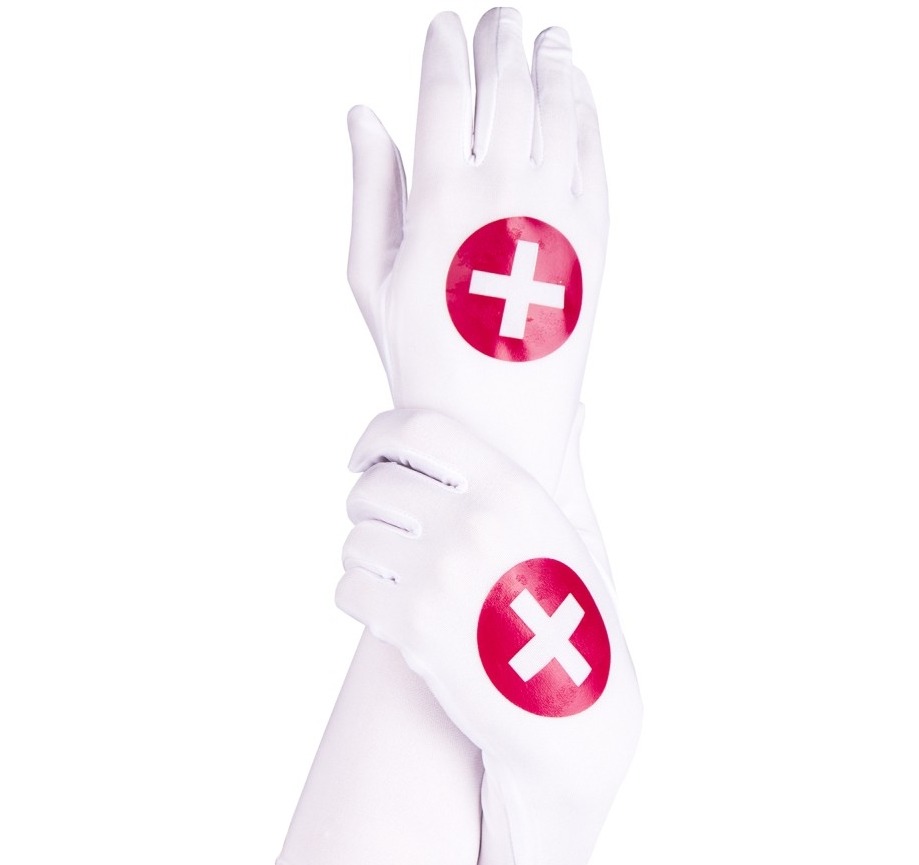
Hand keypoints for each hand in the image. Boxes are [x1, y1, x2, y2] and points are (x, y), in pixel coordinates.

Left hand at [337, 409, 641, 864]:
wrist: (575, 712)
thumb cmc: (579, 617)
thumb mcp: (575, 532)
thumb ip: (561, 467)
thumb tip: (575, 409)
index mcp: (512, 490)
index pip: (418, 431)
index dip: (377, 437)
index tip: (362, 456)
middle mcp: (474, 525)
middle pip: (375, 486)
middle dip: (366, 502)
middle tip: (379, 522)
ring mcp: (441, 576)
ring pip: (356, 539)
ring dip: (363, 552)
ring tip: (389, 569)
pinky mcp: (415, 629)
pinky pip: (349, 587)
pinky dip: (359, 594)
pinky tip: (384, 604)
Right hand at [347, 7, 608, 491]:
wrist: (497, 423)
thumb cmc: (423, 357)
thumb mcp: (372, 277)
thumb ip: (371, 188)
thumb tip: (364, 113)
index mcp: (440, 196)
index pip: (447, 89)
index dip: (446, 47)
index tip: (446, 25)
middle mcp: (503, 189)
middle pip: (506, 84)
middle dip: (501, 41)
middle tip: (500, 19)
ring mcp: (558, 208)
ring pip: (558, 106)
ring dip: (551, 63)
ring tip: (547, 41)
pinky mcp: (595, 233)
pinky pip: (593, 150)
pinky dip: (585, 110)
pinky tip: (576, 94)